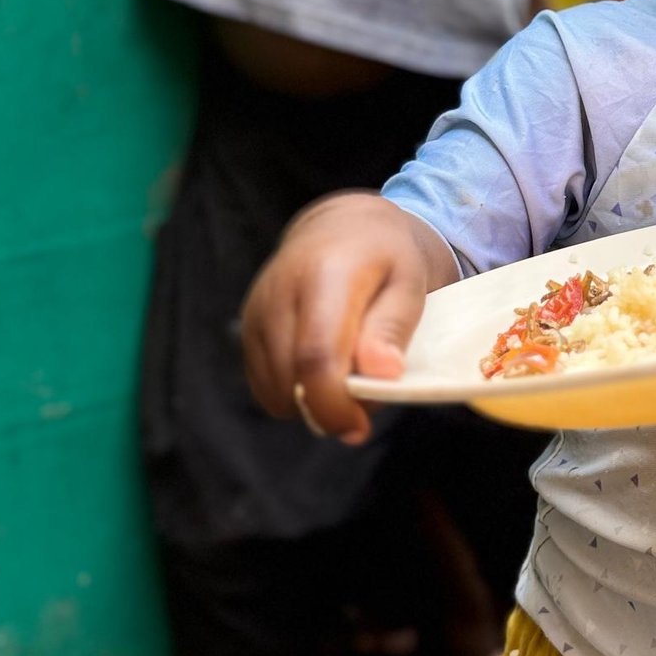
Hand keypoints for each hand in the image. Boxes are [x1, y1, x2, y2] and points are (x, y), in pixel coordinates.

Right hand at [241, 194, 445, 445]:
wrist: (342, 227)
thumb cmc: (385, 257)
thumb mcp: (409, 283)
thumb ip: (393, 327)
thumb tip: (381, 374)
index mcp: (324, 275)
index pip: (315, 355)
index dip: (333, 404)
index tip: (358, 427)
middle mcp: (278, 292)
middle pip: (290, 378)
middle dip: (328, 408)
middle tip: (365, 401)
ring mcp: (256, 310)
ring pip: (273, 388)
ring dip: (311, 402)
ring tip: (347, 377)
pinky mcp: (247, 326)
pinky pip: (263, 384)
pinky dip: (293, 394)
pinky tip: (322, 373)